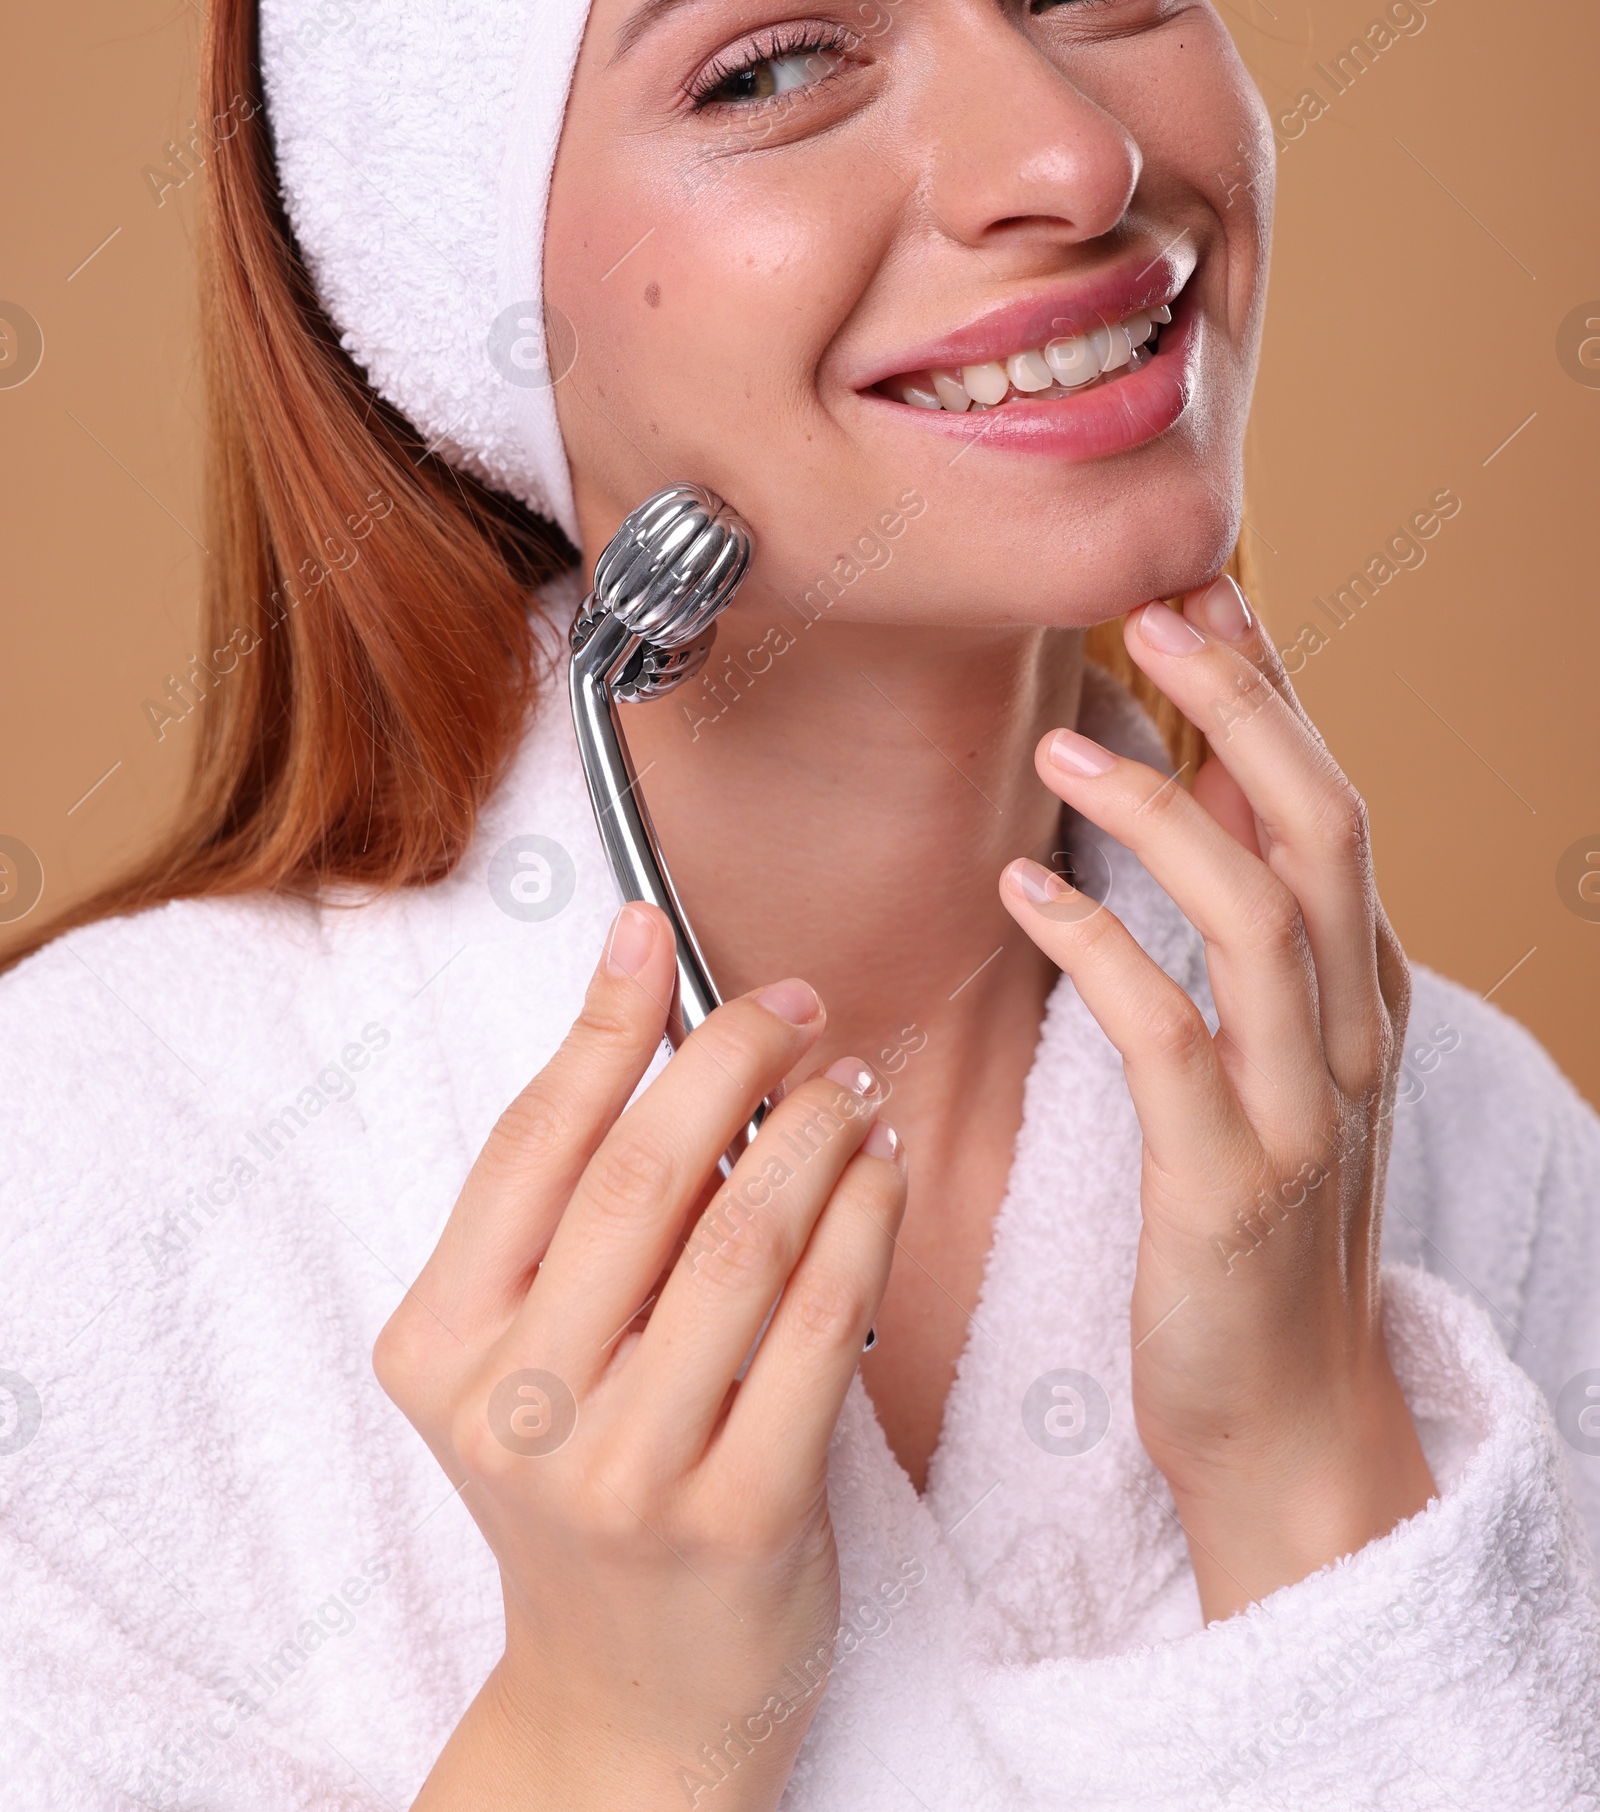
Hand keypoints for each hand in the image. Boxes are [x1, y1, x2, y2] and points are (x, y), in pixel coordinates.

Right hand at [374, 903, 904, 1809]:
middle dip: (732, 1060)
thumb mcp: (528, 1349)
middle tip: (797, 1008)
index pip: (530, 1142)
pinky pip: (823, 1324)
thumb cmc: (586, 1481)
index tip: (660, 933)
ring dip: (814, 1133)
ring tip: (851, 1085)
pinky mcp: (739, 1517)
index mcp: (439, 1345)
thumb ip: (568, 1200)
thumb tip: (638, 981)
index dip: (605, 1021)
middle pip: (640, 1176)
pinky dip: (866, 1221)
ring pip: (742, 1238)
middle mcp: (515, 1410)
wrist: (628, 1700)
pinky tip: (884, 1170)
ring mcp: (625, 1472)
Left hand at [999, 575, 1434, 1622]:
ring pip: (1257, 917)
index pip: (1329, 803)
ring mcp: (1301, 1111)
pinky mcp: (1230, 1186)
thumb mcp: (1274, 1057)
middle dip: (1244, 707)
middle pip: (1320, 829)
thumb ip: (1245, 924)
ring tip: (1064, 745)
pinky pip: (1169, 1038)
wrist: (1284, 1419)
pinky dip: (1099, 949)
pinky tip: (1025, 892)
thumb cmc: (1253, 1227)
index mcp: (1359, 991)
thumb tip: (1195, 778)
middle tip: (1154, 613)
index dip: (1274, 690)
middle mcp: (1350, 1035)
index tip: (1202, 592)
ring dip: (1160, 812)